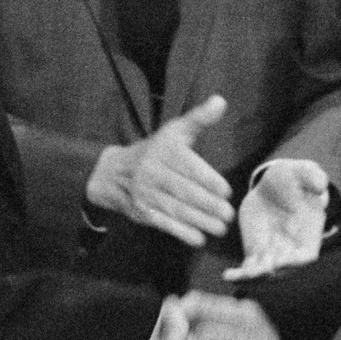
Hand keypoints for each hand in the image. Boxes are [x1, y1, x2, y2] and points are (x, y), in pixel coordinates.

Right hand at [86, 95, 234, 246]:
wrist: (112, 172)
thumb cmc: (154, 150)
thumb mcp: (174, 131)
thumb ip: (199, 119)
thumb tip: (221, 101)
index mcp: (164, 150)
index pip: (187, 166)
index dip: (207, 180)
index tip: (226, 191)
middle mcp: (153, 172)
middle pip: (183, 190)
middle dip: (207, 204)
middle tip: (228, 214)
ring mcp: (146, 194)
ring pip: (175, 209)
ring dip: (199, 221)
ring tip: (221, 228)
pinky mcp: (142, 212)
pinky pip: (163, 223)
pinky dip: (181, 233)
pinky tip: (199, 239)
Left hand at [224, 158, 329, 280]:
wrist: (274, 185)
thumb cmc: (294, 178)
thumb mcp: (303, 171)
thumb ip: (312, 176)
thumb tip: (321, 185)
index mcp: (309, 234)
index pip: (306, 256)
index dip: (296, 261)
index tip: (280, 262)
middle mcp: (292, 249)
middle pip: (283, 269)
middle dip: (270, 273)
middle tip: (256, 272)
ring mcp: (273, 252)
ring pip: (264, 272)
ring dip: (252, 277)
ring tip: (238, 276)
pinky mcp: (256, 251)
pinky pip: (248, 267)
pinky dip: (239, 274)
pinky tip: (227, 276)